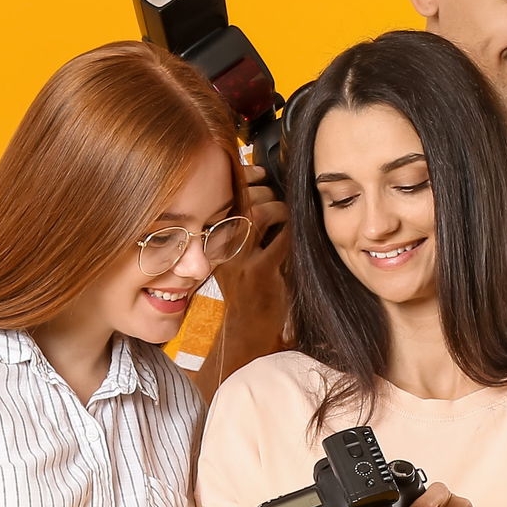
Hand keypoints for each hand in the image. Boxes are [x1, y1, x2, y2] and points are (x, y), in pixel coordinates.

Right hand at [204, 165, 292, 383]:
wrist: (245, 334)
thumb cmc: (246, 293)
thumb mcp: (235, 258)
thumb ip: (242, 230)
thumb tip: (261, 192)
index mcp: (210, 240)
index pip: (222, 197)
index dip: (242, 178)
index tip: (257, 172)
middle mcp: (219, 247)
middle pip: (242, 199)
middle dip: (265, 191)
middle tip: (278, 196)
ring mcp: (239, 260)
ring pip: (259, 214)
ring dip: (280, 207)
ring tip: (287, 213)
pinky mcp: (259, 273)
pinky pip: (281, 239)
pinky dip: (292, 230)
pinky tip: (296, 233)